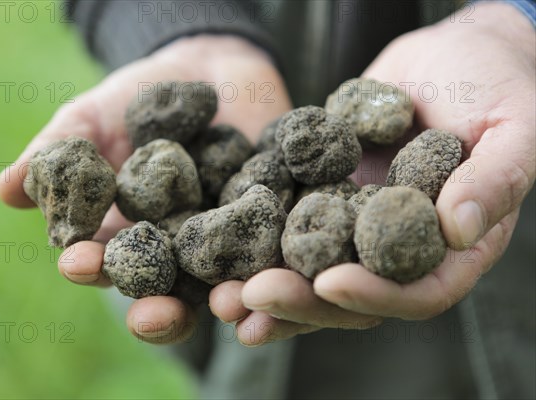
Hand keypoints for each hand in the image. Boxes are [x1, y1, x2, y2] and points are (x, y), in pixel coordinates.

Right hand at [0, 35, 291, 343]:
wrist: (208, 68)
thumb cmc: (138, 97)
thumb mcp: (93, 118)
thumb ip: (59, 152)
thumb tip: (5, 189)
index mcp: (129, 238)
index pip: (109, 265)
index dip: (94, 268)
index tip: (80, 263)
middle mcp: (177, 251)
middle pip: (169, 294)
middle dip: (160, 309)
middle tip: (155, 316)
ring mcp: (226, 241)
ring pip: (226, 285)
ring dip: (225, 301)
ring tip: (225, 304)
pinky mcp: (272, 224)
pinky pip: (277, 251)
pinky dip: (278, 265)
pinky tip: (278, 273)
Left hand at [209, 2, 534, 344]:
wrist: (453, 54)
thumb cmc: (499, 83)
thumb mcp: (515, 126)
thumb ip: (495, 178)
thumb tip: (458, 230)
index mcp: (453, 247)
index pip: (416, 291)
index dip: (375, 296)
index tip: (328, 284)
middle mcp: (400, 246)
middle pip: (351, 293)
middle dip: (300, 301)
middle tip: (248, 298)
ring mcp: (359, 224)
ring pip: (312, 270)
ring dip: (266, 288)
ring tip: (220, 299)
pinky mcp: (326, 195)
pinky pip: (290, 223)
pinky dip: (257, 238)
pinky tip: (219, 243)